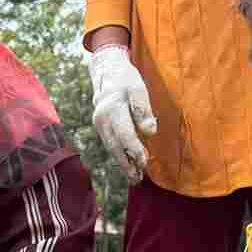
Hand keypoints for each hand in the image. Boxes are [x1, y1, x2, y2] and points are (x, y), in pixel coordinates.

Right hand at [88, 46, 157, 183]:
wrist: (107, 73)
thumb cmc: (126, 80)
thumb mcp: (138, 89)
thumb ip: (143, 110)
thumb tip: (151, 131)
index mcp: (112, 110)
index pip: (124, 135)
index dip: (135, 150)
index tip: (145, 161)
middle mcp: (102, 120)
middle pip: (115, 147)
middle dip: (127, 164)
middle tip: (137, 179)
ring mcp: (100, 125)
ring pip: (112, 148)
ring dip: (123, 163)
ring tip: (134, 178)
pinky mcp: (101, 128)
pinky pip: (110, 144)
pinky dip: (119, 155)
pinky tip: (128, 165)